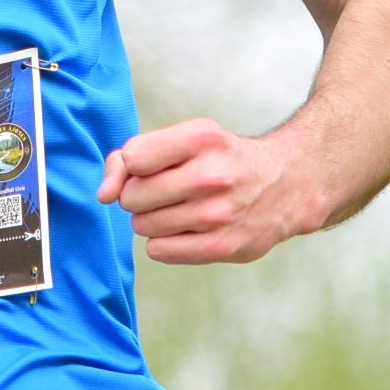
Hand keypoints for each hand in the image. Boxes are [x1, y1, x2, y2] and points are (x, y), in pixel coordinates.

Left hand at [95, 118, 323, 263]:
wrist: (286, 185)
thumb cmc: (221, 159)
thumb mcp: (185, 140)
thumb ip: (130, 157)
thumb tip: (102, 195)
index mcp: (203, 137)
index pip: (132, 157)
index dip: (134, 165)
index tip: (155, 165)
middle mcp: (212, 175)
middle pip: (132, 196)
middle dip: (139, 195)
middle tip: (169, 190)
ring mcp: (217, 214)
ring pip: (141, 226)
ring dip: (152, 220)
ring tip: (183, 208)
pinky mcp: (221, 246)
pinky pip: (158, 251)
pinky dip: (164, 242)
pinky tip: (189, 230)